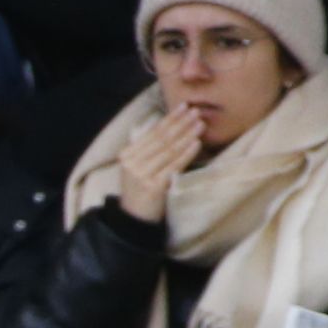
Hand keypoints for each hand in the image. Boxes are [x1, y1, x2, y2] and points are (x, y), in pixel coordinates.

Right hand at [109, 102, 208, 224]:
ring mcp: (141, 175)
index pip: (152, 133)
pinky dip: (186, 153)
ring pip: (169, 150)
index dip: (170, 118)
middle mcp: (131, 163)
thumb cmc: (141, 191)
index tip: (184, 107)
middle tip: (196, 112)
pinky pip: (173, 166)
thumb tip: (166, 125)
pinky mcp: (153, 187)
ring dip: (187, 135)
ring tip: (200, 124)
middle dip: (181, 123)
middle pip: (161, 139)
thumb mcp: (137, 167)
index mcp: (127, 155)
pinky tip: (196, 143)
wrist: (133, 220)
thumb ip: (147, 148)